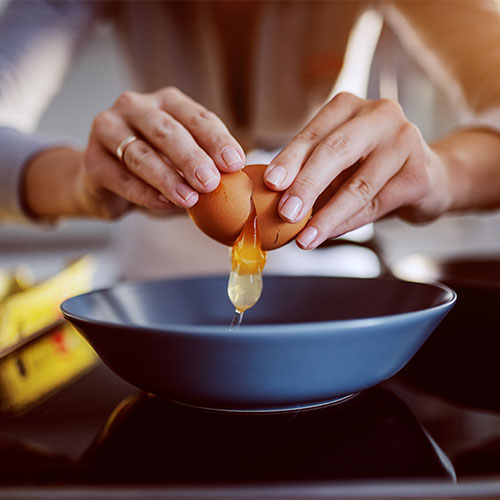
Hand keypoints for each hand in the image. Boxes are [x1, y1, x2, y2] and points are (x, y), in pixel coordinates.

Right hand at [78, 86, 244, 217]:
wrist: (105, 182)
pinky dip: (143, 193)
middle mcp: (136, 107)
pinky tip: (163, 204)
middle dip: (191, 158)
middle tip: (211, 182)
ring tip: (189, 199)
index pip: (197, 118)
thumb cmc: (155, 168)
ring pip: (140, 154)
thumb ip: (206, 167)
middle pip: (167, 131)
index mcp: (167, 103)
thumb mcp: (183, 162)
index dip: (217, 141)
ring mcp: (109, 128)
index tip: (235, 164)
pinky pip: (120, 177)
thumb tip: (239, 183)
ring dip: (167, 178)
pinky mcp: (91, 158)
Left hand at [263, 92, 450, 248]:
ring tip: (305, 239)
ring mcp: (404, 141)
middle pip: (336, 151)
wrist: (425, 176)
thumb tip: (272, 200)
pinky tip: (329, 234)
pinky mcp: (419, 173)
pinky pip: (376, 204)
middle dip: (307, 185)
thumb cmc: (367, 166)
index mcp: (349, 107)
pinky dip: (348, 223)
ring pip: (358, 185)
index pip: (313, 134)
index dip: (290, 159)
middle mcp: (379, 115)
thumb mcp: (336, 161)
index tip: (270, 183)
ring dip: (327, 215)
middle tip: (286, 214)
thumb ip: (309, 172)